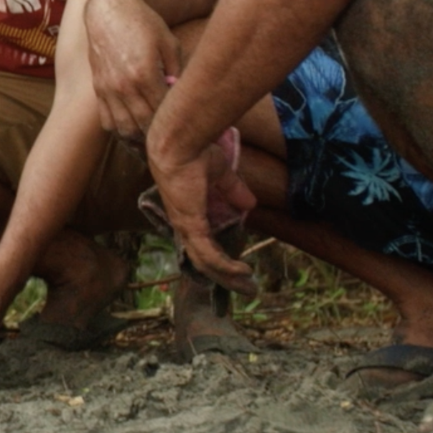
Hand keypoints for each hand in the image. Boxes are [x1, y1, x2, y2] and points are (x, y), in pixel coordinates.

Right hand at [85, 0, 181, 140]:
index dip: (175, 121)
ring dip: (140, 137)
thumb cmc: (144, 24)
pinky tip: (133, 126)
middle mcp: (123, 85)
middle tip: (173, 134)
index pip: (163, 112)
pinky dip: (120, 129)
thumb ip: (177, 72)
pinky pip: (107, 120)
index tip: (186, 123)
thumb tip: (181, 96)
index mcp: (145, 73)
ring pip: (124, 129)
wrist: (109, 11)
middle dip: (160, 133)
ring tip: (153, 135)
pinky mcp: (98, 88)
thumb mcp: (169, 43)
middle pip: (144, 126)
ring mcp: (108, 88)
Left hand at [144, 135, 257, 295]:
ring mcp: (185, 227)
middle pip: (203, 261)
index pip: (200, 245)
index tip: (236, 270)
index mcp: (187, 213)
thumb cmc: (196, 153)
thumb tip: (250, 203)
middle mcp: (183, 225)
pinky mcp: (191, 227)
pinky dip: (226, 267)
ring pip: (206, 264)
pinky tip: (243, 273)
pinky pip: (209, 256)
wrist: (182, 143)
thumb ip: (233, 190)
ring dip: (228, 277)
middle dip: (226, 278)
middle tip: (246, 289)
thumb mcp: (221, 174)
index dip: (217, 259)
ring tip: (248, 287)